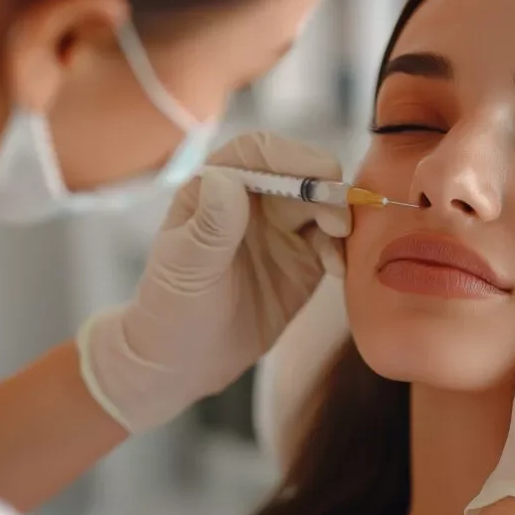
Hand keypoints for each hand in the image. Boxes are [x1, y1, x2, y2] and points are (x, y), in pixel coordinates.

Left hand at [76, 131, 350, 432]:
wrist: (184, 363)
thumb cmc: (170, 311)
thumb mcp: (185, 271)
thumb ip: (210, 227)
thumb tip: (229, 179)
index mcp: (215, 188)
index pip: (259, 151)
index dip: (292, 156)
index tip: (319, 179)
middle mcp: (252, 200)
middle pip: (301, 172)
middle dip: (326, 189)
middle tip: (338, 222)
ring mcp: (281, 229)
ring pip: (324, 203)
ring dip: (340, 217)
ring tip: (339, 248)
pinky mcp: (303, 259)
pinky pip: (333, 240)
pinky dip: (343, 248)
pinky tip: (338, 270)